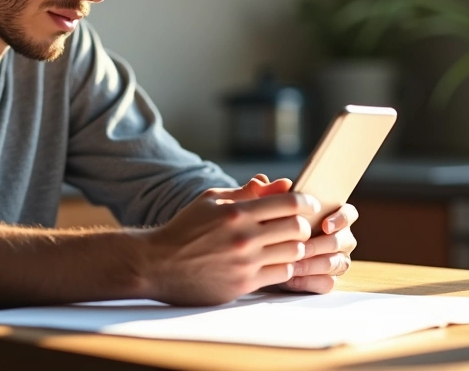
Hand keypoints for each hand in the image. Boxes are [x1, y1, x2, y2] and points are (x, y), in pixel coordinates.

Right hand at [137, 174, 317, 305]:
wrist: (158, 263)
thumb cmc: (186, 228)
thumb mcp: (211, 201)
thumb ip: (246, 192)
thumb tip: (279, 183)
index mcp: (237, 212)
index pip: (289, 203)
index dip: (307, 202)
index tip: (310, 205)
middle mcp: (244, 237)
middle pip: (297, 228)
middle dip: (303, 225)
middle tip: (299, 226)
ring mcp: (245, 263)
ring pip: (294, 252)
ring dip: (295, 247)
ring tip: (287, 244)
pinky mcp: (243, 284)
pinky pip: (281, 274)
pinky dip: (284, 266)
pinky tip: (275, 261)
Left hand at [235, 175, 358, 293]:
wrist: (249, 253)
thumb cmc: (260, 225)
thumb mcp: (256, 208)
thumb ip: (262, 195)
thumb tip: (268, 183)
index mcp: (328, 214)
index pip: (348, 213)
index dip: (341, 219)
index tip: (325, 225)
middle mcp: (336, 237)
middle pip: (345, 240)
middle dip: (323, 245)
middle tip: (302, 248)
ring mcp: (332, 259)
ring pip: (338, 263)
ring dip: (315, 264)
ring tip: (293, 264)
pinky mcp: (323, 279)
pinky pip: (328, 283)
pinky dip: (311, 281)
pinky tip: (292, 279)